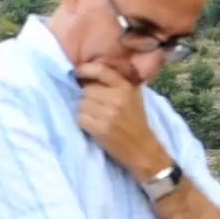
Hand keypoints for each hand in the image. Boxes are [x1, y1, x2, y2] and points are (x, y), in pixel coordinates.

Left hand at [75, 62, 168, 179]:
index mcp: (125, 88)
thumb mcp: (133, 96)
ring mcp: (108, 114)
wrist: (142, 149)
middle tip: (95, 106)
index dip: (85, 69)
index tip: (77, 72)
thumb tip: (91, 72)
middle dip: (87, 97)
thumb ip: (117, 83)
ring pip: (81, 104)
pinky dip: (83, 121)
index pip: (101, 71)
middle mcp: (117, 98)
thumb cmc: (136, 121)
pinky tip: (92, 125)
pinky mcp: (100, 128)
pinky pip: (80, 118)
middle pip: (87, 90)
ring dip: (84, 110)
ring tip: (95, 116)